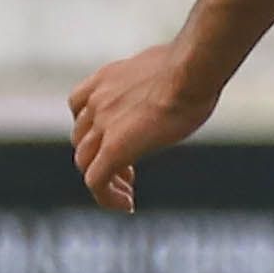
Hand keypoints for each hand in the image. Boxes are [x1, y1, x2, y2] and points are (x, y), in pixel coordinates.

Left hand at [68, 38, 214, 211]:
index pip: (80, 106)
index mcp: (106, 79)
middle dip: (99, 156)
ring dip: (104, 178)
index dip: (94, 129)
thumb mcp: (167, 68)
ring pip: (85, 162)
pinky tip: (127, 204)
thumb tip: (180, 80)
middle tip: (128, 171)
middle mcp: (96, 101)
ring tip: (127, 192)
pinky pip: (96, 181)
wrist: (190, 73)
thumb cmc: (192, 68)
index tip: (119, 140)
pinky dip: (107, 196)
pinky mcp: (113, 149)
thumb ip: (159, 79)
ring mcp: (101, 125)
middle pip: (82, 138)